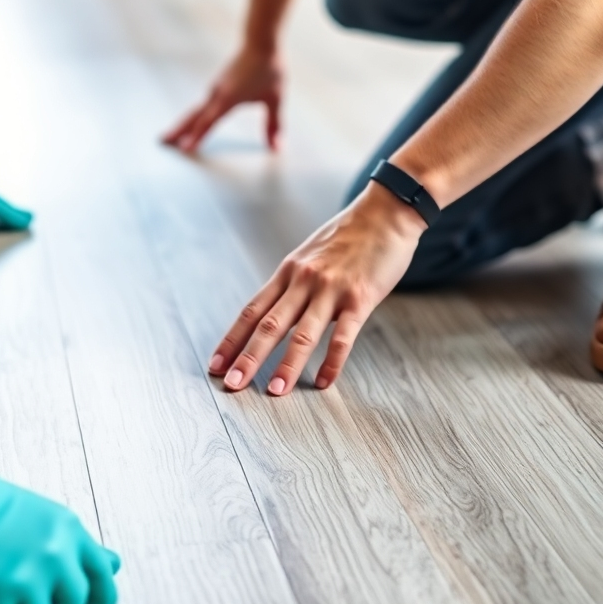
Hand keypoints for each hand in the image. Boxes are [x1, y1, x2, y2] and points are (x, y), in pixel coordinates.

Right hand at [163, 45, 283, 153]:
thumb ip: (274, 125)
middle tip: (161, 141)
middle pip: (193, 116)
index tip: (184, 148)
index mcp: (228, 98)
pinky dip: (192, 116)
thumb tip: (276, 147)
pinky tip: (189, 122)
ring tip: (170, 136)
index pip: (209, 122)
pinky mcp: (217, 86)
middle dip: (178, 131)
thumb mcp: (275, 99)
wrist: (261, 42)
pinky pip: (201, 105)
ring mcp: (214, 89)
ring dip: (182, 124)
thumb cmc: (269, 68)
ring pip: (195, 111)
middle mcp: (216, 94)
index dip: (197, 136)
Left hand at [208, 183, 425, 395]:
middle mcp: (303, 281)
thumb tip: (274, 313)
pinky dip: (332, 362)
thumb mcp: (309, 256)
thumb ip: (292, 284)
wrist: (386, 212)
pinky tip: (324, 382)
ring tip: (275, 391)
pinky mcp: (360, 298)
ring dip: (287, 365)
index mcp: (287, 272)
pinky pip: (343, 336)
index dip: (231, 339)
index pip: (251, 311)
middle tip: (233, 384)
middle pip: (269, 325)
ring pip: (302, 334)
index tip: (216, 364)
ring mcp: (331, 289)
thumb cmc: (348, 236)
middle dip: (248, 357)